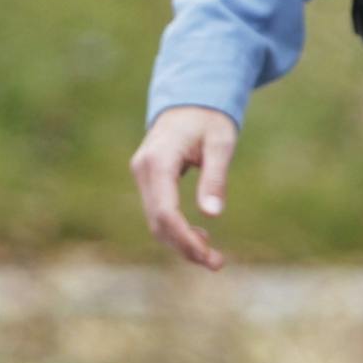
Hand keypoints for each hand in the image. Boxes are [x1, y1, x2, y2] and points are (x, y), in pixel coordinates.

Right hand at [128, 105, 237, 271]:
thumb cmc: (209, 118)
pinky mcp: (148, 180)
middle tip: (218, 263)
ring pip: (155, 221)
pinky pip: (158, 213)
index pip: (164, 210)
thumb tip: (213, 215)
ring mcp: (142, 175)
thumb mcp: (220, 143)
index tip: (208, 256)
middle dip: (185, 247)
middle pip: (157, 222)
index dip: (184, 238)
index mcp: (158, 160)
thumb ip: (215, 177)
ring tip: (213, 257)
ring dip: (181, 243)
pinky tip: (200, 237)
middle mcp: (143, 169)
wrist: (189, 99)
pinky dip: (176, 230)